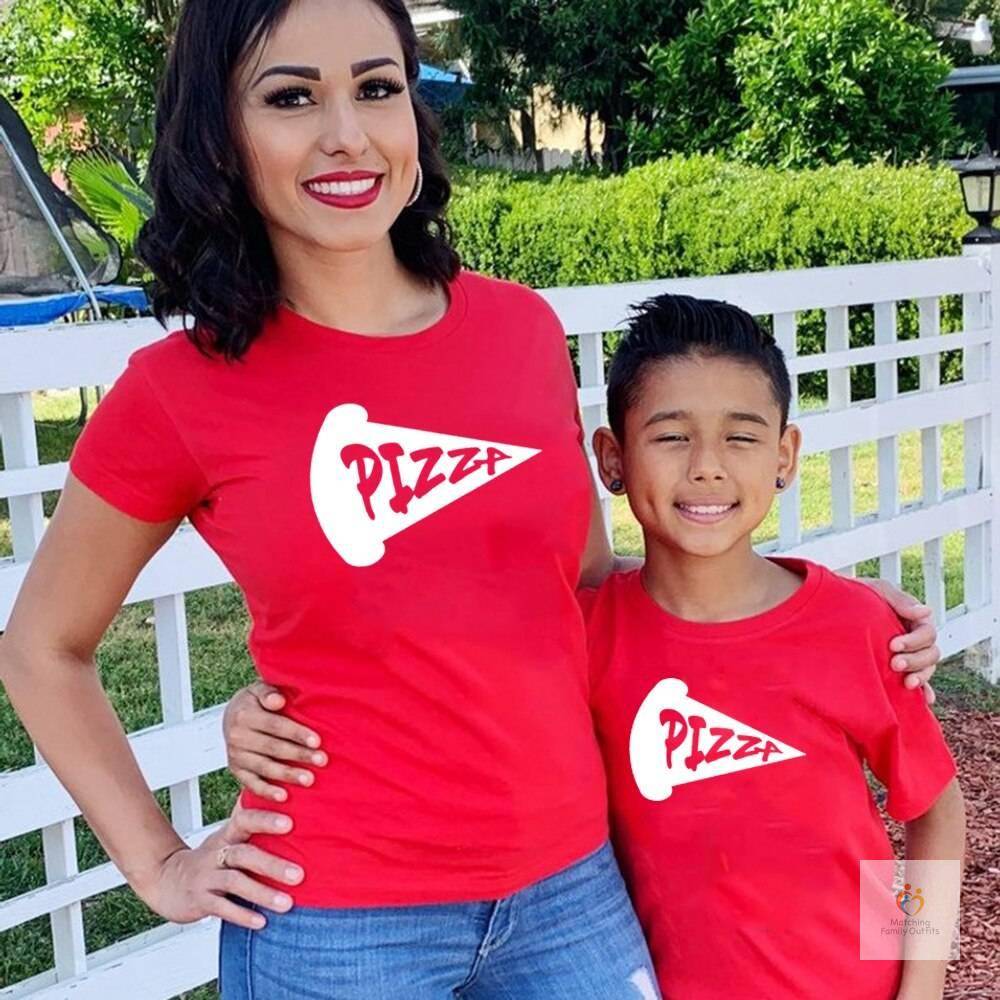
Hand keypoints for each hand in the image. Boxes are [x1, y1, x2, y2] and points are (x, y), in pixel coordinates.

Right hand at [136, 802, 302, 928]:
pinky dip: (242, 914)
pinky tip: (261, 921)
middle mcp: (216, 854)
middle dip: (272, 864)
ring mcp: (206, 877)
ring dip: (263, 893)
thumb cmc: (209, 858)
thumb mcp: (226, 839)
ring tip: (287, 903)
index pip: (245, 821)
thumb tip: (286, 800)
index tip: (290, 823)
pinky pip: (222, 907)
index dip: (266, 820)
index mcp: (227, 836)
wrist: (166, 880)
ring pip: (235, 882)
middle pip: (244, 854)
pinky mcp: (199, 900)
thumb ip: (251, 825)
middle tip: (299, 874)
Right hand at [223, 680, 327, 800]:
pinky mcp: (236, 770)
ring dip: (288, 775)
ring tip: (309, 780)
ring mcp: (236, 756)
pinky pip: (252, 783)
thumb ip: (269, 692)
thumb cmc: (256, 702)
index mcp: (245, 715)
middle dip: (299, 755)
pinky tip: (284, 796)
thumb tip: (278, 700)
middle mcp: (237, 737)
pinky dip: (267, 791)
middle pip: (273, 748)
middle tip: (322, 761)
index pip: (275, 726)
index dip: (297, 733)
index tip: (317, 741)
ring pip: (265, 767)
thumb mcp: (259, 690)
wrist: (232, 716)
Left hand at [862, 578, 939, 704]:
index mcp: (914, 620)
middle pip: (930, 654)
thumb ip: (900, 600)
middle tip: (894, 664)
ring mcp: (908, 654)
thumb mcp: (877, 590)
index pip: (927, 634)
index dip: (914, 641)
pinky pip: (918, 681)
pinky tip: (923, 700)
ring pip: (926, 668)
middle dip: (915, 660)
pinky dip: (923, 690)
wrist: (834, 607)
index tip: (892, 645)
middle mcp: (915, 639)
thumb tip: (926, 611)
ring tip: (906, 683)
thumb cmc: (859, 594)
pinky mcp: (899, 668)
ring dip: (920, 676)